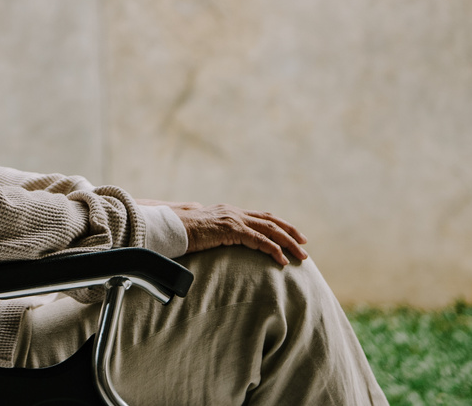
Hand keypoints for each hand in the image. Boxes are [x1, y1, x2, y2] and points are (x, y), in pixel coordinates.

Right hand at [144, 201, 307, 265]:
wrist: (168, 227)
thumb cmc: (180, 232)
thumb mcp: (201, 232)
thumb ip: (212, 233)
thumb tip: (214, 239)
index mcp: (228, 212)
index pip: (260, 216)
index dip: (278, 225)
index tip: (292, 235)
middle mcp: (233, 212)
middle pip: (270, 220)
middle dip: (290, 231)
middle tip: (304, 244)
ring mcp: (232, 219)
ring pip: (269, 229)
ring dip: (288, 242)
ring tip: (300, 256)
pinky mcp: (230, 229)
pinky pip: (258, 240)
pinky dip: (273, 250)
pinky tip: (282, 260)